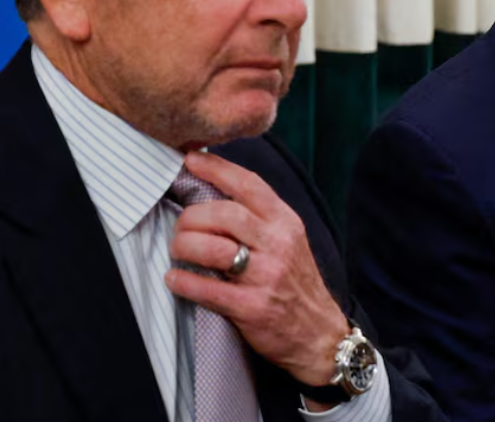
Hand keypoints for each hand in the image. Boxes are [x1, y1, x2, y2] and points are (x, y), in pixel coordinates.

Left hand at [165, 151, 347, 387]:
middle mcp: (279, 244)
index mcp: (286, 223)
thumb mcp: (289, 241)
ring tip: (178, 250)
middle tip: (181, 225)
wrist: (319, 334)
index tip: (191, 159)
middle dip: (191, 216)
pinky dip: (183, 282)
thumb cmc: (295, 284)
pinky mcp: (252, 307)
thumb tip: (216, 192)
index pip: (249, 185)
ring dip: (184, 246)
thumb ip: (260, 218)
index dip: (217, 168)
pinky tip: (175, 278)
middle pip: (224, 214)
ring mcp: (267, 276)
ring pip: (213, 248)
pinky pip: (207, 290)